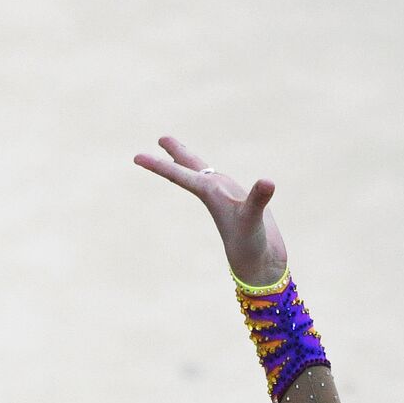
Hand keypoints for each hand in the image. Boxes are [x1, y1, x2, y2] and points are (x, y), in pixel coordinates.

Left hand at [134, 136, 287, 285]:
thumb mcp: (253, 220)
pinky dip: (216, 175)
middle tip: (160, 138)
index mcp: (210, 193)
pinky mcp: (240, 203)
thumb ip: (257, 200)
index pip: (179, 174)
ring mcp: (226, 198)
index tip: (135, 157)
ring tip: (178, 151)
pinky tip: (217, 178)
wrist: (259, 265)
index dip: (157, 165)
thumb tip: (267, 182)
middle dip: (176, 152)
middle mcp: (215, 193)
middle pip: (190, 167)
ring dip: (190, 162)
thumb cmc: (250, 244)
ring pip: (204, 174)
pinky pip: (223, 184)